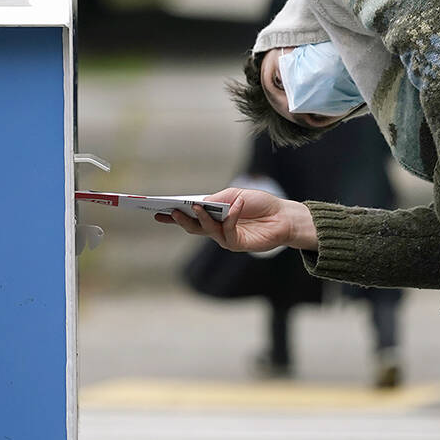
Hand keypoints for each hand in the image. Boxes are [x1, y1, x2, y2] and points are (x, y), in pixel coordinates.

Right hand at [156, 188, 316, 252]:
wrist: (283, 216)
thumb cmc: (259, 204)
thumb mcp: (235, 195)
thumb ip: (217, 199)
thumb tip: (199, 203)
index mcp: (213, 215)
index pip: (189, 215)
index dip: (172, 214)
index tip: (157, 210)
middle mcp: (216, 228)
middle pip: (192, 226)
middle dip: (179, 219)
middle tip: (170, 211)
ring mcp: (225, 238)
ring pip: (206, 230)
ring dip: (201, 217)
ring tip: (194, 206)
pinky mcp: (237, 244)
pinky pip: (228, 230)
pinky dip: (231, 216)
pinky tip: (235, 205)